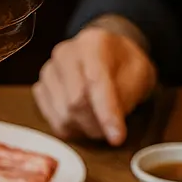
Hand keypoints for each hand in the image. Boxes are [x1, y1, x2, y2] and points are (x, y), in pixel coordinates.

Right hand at [33, 23, 156, 144]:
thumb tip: (111, 125)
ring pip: (63, 116)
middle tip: (112, 131)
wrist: (106, 54)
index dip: (106, 113)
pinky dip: (72, 129)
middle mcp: (65, 53)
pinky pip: (53, 121)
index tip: (117, 138)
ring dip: (85, 129)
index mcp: (93, 43)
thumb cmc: (125, 65)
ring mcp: (48, 71)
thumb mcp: (141, 74)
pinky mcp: (40, 89)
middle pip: (74, 102)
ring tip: (99, 123)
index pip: (95, 82)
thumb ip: (127, 95)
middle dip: (96, 125)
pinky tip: (84, 120)